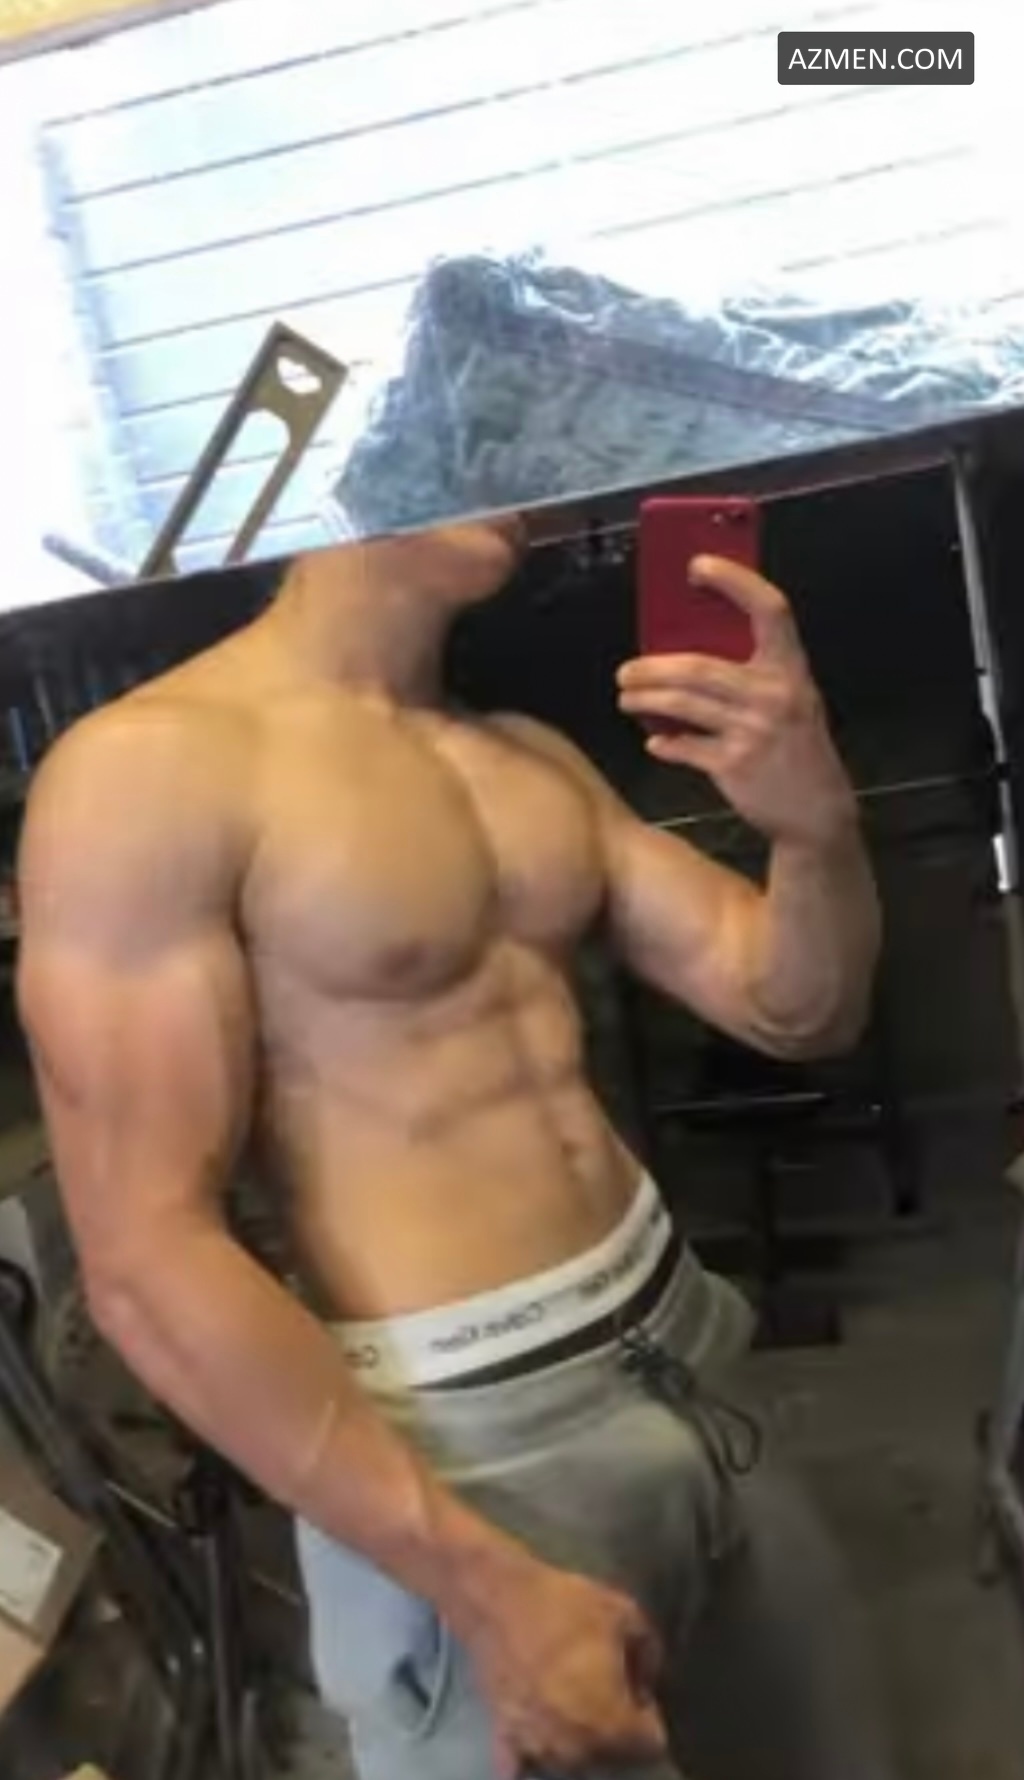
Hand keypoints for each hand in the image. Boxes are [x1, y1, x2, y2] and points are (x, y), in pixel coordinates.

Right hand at [465, 1557, 666, 1776]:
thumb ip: (648, 1654)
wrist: (497, 1598)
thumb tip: (644, 1682)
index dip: (650, 1715)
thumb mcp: (624, 1613)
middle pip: (612, 1758)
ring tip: (574, 1702)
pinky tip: (540, 1739)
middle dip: (617, 1731)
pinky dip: (533, 1761)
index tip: (637, 1690)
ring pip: (573, 1763)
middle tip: (606, 1692)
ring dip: (580, 1742)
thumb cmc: (563, 1605)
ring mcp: (538, 1747)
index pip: (651, 1744)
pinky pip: (521, 1769)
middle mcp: (577, 1748)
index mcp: (612, 1722)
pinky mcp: (505, 1738)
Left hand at [618, 555, 856, 846]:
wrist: (818, 814)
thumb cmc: (799, 749)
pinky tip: (654, 743)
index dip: (734, 580)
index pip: (770, 608)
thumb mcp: (794, 701)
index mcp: (792, 669)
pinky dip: (666, 744)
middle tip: (626, 671)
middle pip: (699, 666)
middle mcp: (774, 694)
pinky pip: (686, 747)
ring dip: (646, 700)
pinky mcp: (734, 766)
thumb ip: (758, 675)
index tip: (698, 565)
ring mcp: (754, 731)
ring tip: (627, 698)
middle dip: (653, 668)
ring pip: (682, 705)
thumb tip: (694, 649)